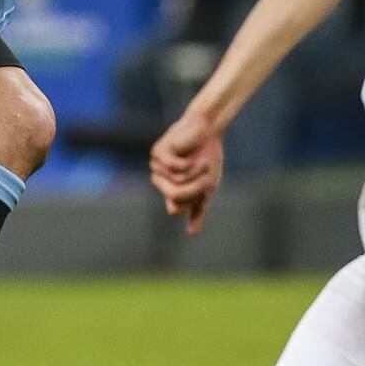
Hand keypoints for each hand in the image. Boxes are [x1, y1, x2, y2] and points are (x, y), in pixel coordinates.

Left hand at [150, 110, 225, 235]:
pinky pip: (175, 168)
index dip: (195, 197)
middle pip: (176, 197)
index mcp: (169, 191)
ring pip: (177, 182)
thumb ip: (199, 209)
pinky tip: (193, 152)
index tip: (204, 184)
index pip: (176, 208)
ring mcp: (157, 166)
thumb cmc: (207, 156)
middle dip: (196, 187)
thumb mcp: (206, 187)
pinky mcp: (157, 153)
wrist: (207, 131)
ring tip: (202, 159)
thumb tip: (192, 234)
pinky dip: (190, 162)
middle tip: (206, 174)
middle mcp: (160, 180)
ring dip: (196, 171)